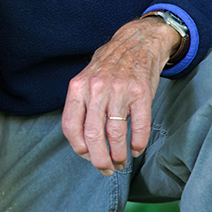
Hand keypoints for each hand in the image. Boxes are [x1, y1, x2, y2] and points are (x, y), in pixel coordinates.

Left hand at [61, 16, 180, 174]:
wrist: (137, 41)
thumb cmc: (110, 65)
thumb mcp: (87, 78)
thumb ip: (81, 104)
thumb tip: (82, 142)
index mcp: (78, 86)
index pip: (71, 126)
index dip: (78, 148)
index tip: (87, 156)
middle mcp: (97, 88)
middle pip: (93, 135)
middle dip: (99, 160)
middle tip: (106, 169)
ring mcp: (119, 89)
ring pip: (115, 135)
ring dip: (119, 156)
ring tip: (121, 162)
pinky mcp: (141, 92)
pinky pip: (139, 126)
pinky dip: (138, 144)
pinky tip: (137, 149)